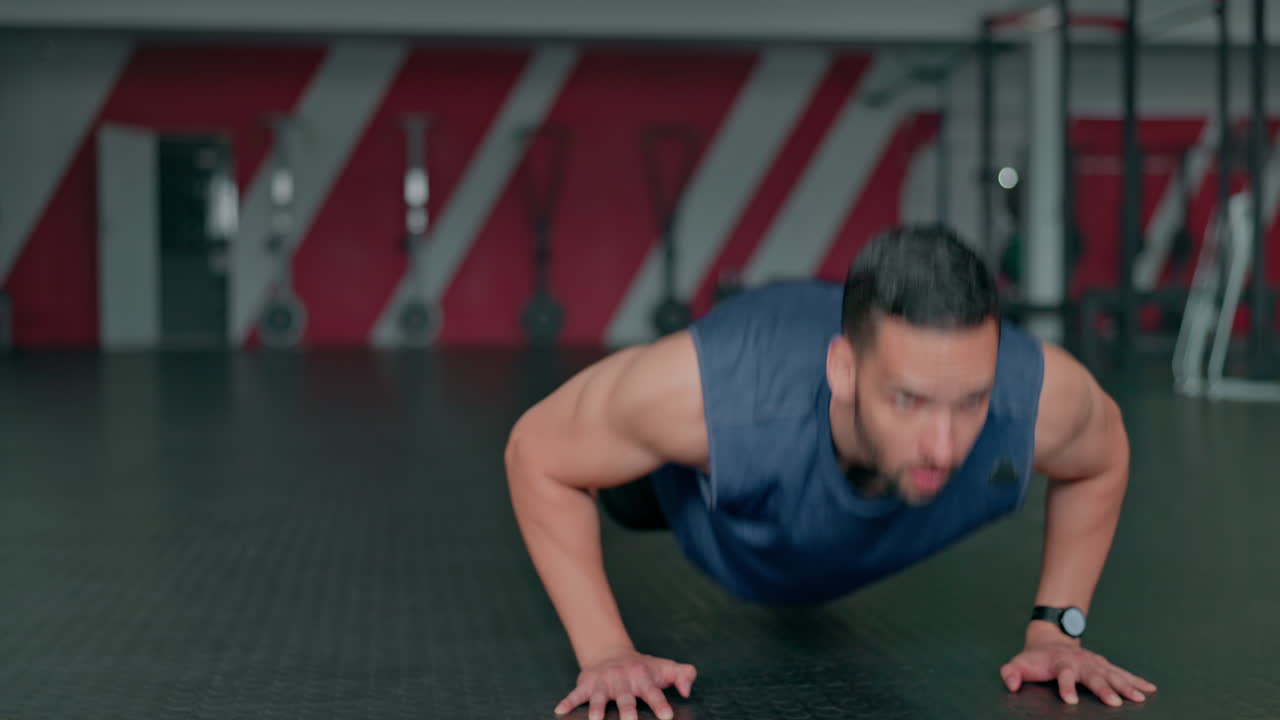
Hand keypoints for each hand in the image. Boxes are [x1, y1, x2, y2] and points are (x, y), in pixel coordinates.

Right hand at [555, 649, 696, 719]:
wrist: (612, 653)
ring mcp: (603, 683)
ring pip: (598, 698)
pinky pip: (575, 694)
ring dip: (596, 709)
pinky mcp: (586, 684)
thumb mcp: (665, 668)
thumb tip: (687, 690)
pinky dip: (567, 702)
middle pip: (625, 698)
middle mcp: (622, 680)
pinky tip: (560, 711)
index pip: (653, 693)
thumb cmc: (644, 667)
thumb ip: (684, 675)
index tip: (666, 716)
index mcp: (643, 678)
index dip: (660, 704)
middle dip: (627, 711)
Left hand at [1000, 639, 1156, 706]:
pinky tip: (1150, 689)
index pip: (1064, 675)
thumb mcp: (1019, 663)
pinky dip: (1136, 680)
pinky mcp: (1104, 665)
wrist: (1050, 639)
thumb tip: (1010, 685)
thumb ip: (1011, 673)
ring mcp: (1094, 663)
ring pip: (1112, 674)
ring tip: (1140, 698)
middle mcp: (1080, 662)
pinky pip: (1122, 673)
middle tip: (1114, 703)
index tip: (1070, 701)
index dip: (1066, 687)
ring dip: (1126, 686)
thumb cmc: (1035, 658)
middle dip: (1104, 689)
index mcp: (1060, 662)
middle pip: (1093, 676)